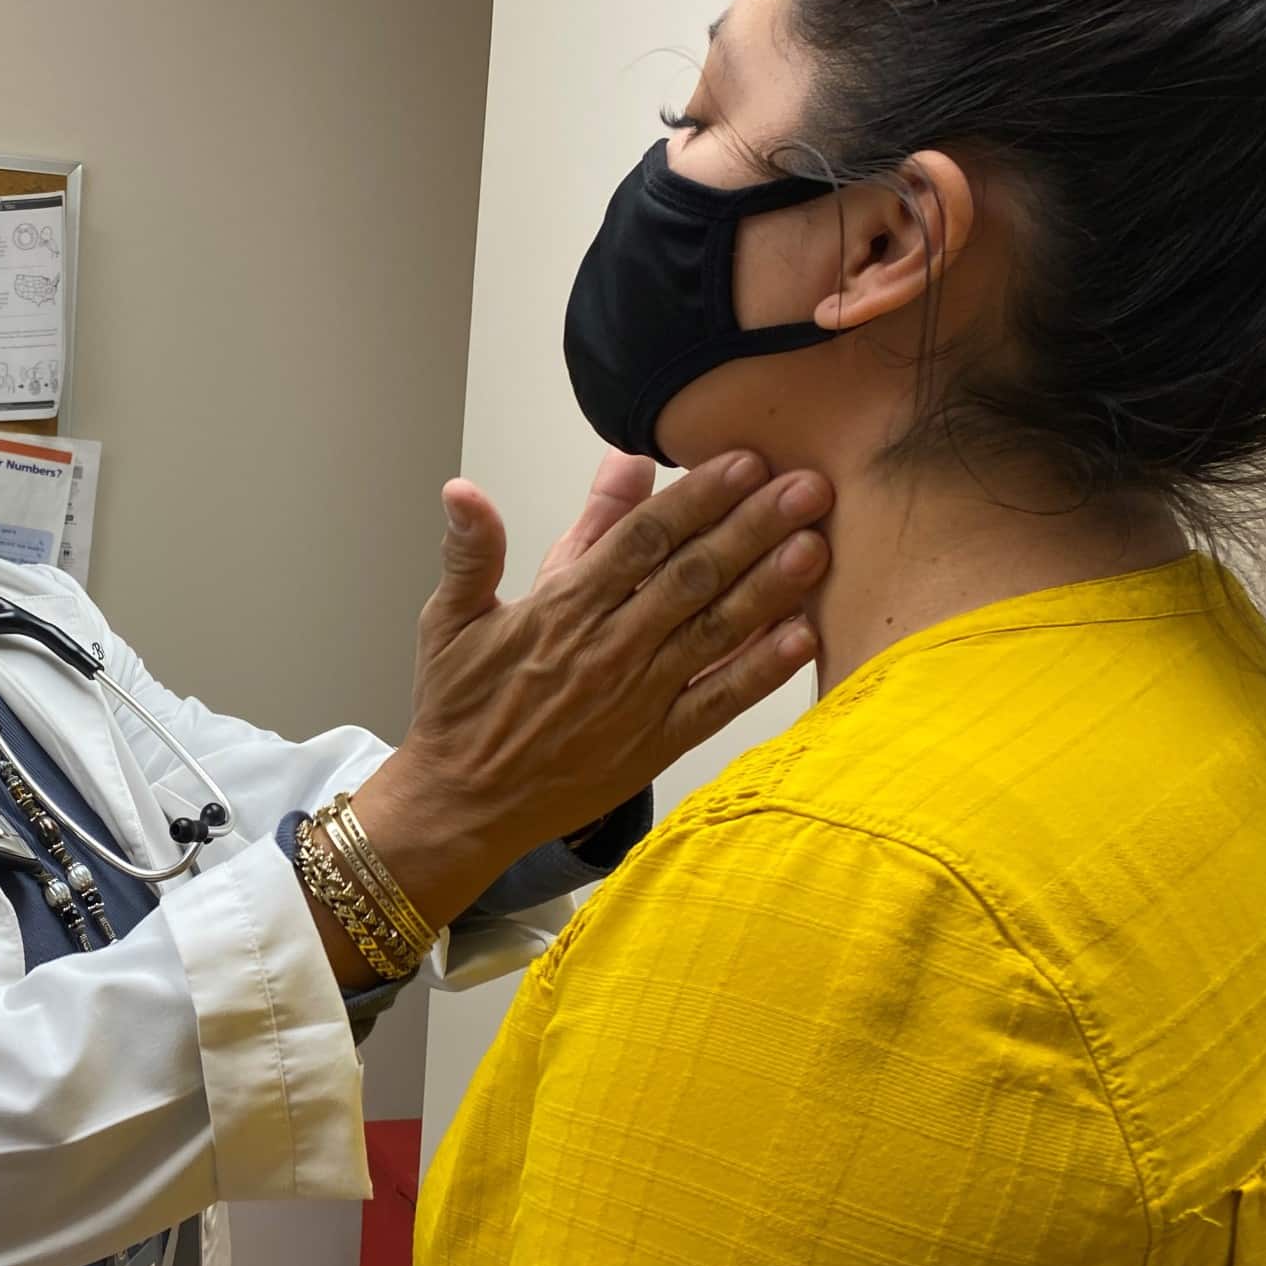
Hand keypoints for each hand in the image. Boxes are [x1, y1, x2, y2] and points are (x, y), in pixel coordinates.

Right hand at [359, 450, 830, 911]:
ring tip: (816, 543)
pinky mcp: (654, 745)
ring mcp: (636, 700)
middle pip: (692, 576)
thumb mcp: (450, 616)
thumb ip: (474, 549)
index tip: (743, 461)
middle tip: (806, 485)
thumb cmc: (460, 706)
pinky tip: (803, 636)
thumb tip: (464, 489)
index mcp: (561, 609)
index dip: (696, 498)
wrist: (460, 803)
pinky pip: (718, 703)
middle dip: (752, 526)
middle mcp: (607, 649)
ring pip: (714, 632)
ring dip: (769, 587)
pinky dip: (761, 671)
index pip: (641, 541)